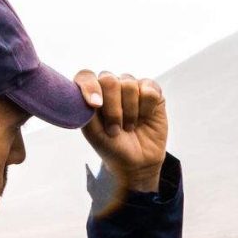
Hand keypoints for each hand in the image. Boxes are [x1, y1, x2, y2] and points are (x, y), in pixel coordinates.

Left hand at [75, 70, 167, 194]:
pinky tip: (144, 118)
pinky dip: (146, 108)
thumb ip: (85, 110)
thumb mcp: (92, 132)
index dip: (90, 87)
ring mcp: (132, 87)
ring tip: (129, 126)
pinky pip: (149, 90)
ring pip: (129, 84)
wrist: (137, 161)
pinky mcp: (152, 91)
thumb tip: (91, 96)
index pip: (86, 76)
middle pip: (109, 80)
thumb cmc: (111, 146)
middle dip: (113, 108)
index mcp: (92, 92)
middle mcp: (111, 86)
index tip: (96, 105)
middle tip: (114, 129)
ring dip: (130, 111)